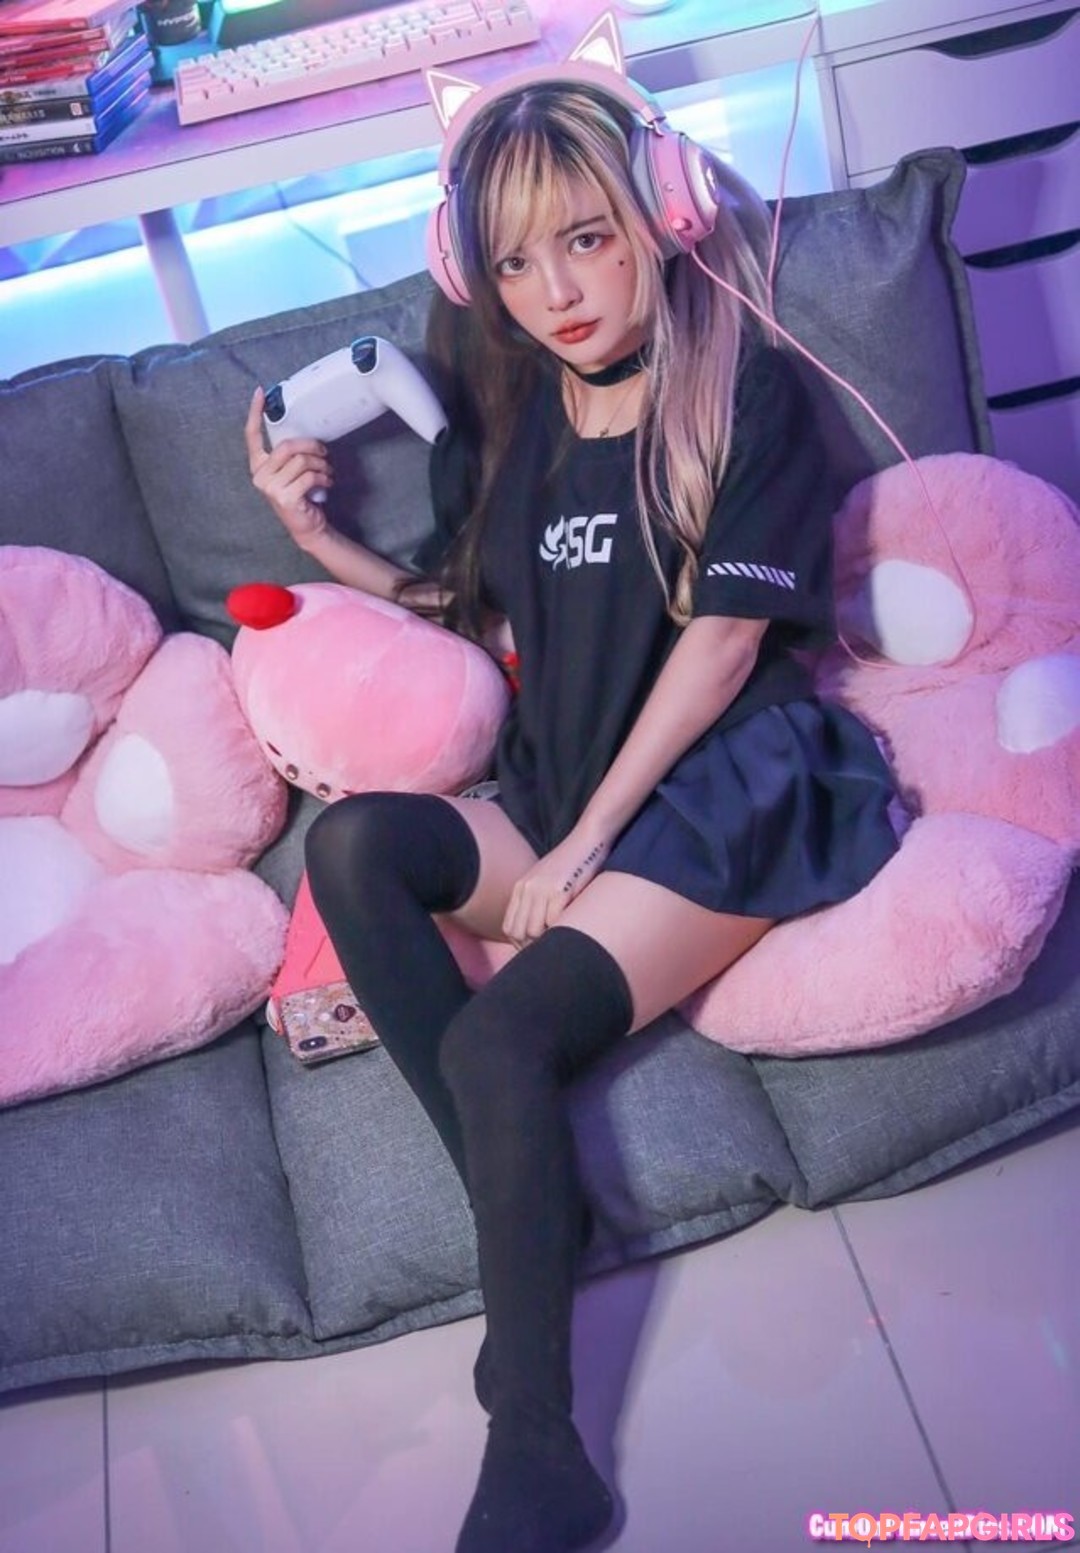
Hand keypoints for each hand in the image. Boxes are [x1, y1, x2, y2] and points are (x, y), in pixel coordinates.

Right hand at [244, 386, 332, 548]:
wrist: (306, 526)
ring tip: (327, 472)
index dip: (255, 413)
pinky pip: (309, 477)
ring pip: (301, 461)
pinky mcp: (284, 498)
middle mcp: (259, 476)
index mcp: (258, 465)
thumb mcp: (291, 472)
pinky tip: (327, 483)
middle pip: (286, 446)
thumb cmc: (301, 495)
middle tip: (324, 453)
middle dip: (310, 446)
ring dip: (321, 465)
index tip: (261, 393)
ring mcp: (270, 488)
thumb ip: (289, 455)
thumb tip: (305, 434)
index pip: (252, 435)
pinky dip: (323, 478)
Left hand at [502, 827, 609, 948]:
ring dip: (547, 939)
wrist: (588, 840)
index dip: (520, 944)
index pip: (508, 927)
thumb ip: (536, 901)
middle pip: (518, 932)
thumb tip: (536, 933)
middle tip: (550, 947)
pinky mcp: (560, 890)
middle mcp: (527, 888)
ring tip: (561, 936)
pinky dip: (561, 929)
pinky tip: (571, 925)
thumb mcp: (546, 880)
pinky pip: (553, 922)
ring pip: (533, 931)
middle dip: (532, 946)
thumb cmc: (573, 864)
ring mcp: (542, 889)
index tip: (536, 948)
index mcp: (521, 887)